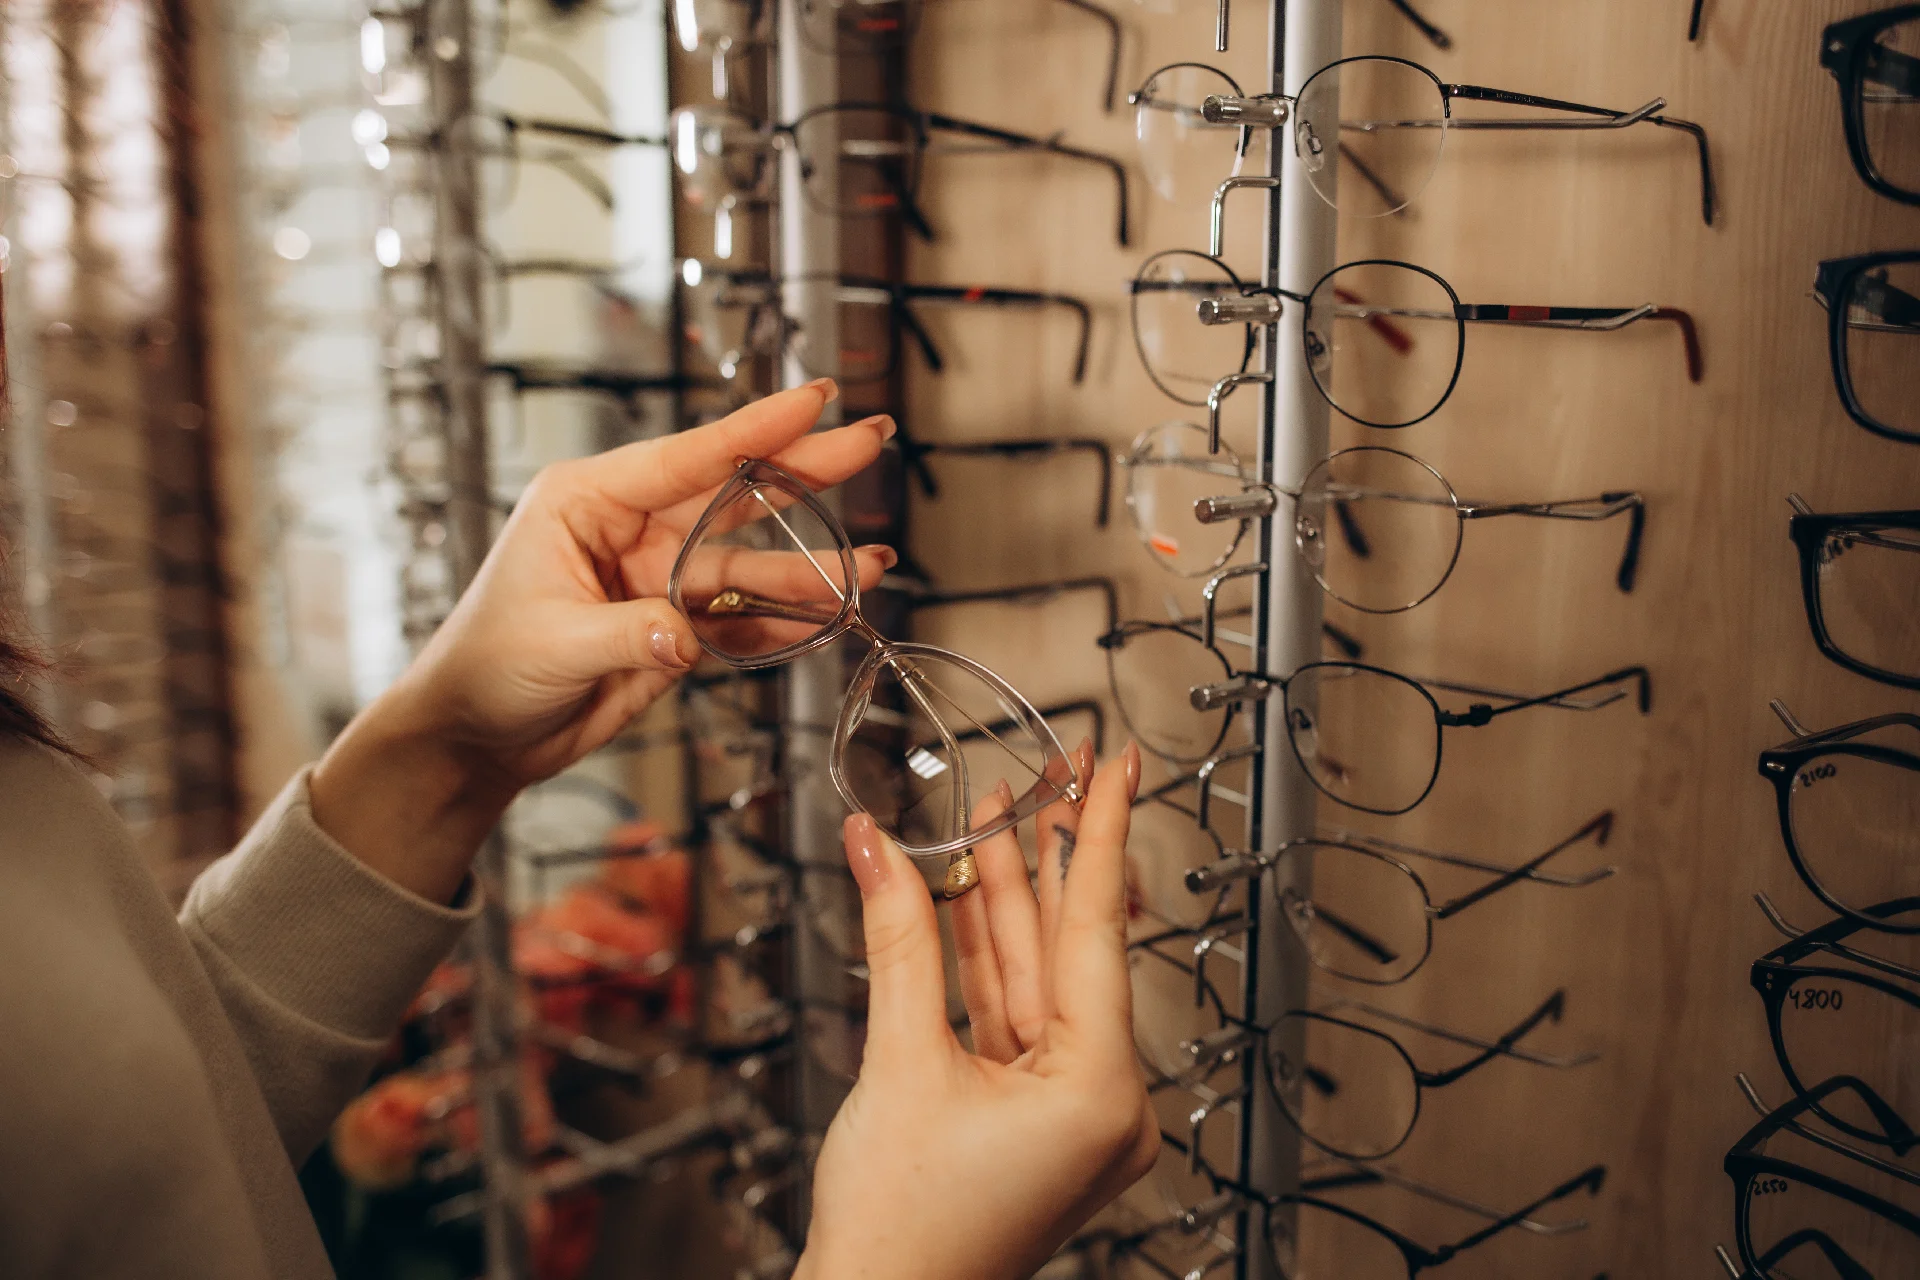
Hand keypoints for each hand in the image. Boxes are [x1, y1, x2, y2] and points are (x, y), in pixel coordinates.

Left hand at [310, 383, 893, 901]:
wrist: (476, 735)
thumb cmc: (486, 667)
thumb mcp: (552, 641)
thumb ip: (628, 633)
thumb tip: (687, 635)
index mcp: (588, 501)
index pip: (687, 456)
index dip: (756, 429)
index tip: (814, 399)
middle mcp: (631, 529)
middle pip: (734, 494)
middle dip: (805, 471)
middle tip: (868, 441)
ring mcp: (659, 578)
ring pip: (750, 565)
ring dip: (811, 569)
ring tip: (872, 568)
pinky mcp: (676, 628)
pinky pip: (742, 621)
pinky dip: (785, 625)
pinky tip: (831, 620)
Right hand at [800, 742, 1157, 1279]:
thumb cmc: (899, 1230)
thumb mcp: (900, 1060)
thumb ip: (897, 940)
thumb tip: (879, 846)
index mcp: (1101, 1093)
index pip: (1099, 931)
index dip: (1103, 833)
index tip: (1120, 766)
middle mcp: (1103, 1104)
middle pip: (1070, 948)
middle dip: (1050, 853)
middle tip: (1057, 766)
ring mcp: (1068, 1112)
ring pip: (1035, 977)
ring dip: (1008, 896)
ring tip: (999, 806)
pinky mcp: (1031, 1118)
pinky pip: (1012, 1014)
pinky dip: (987, 955)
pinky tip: (971, 888)